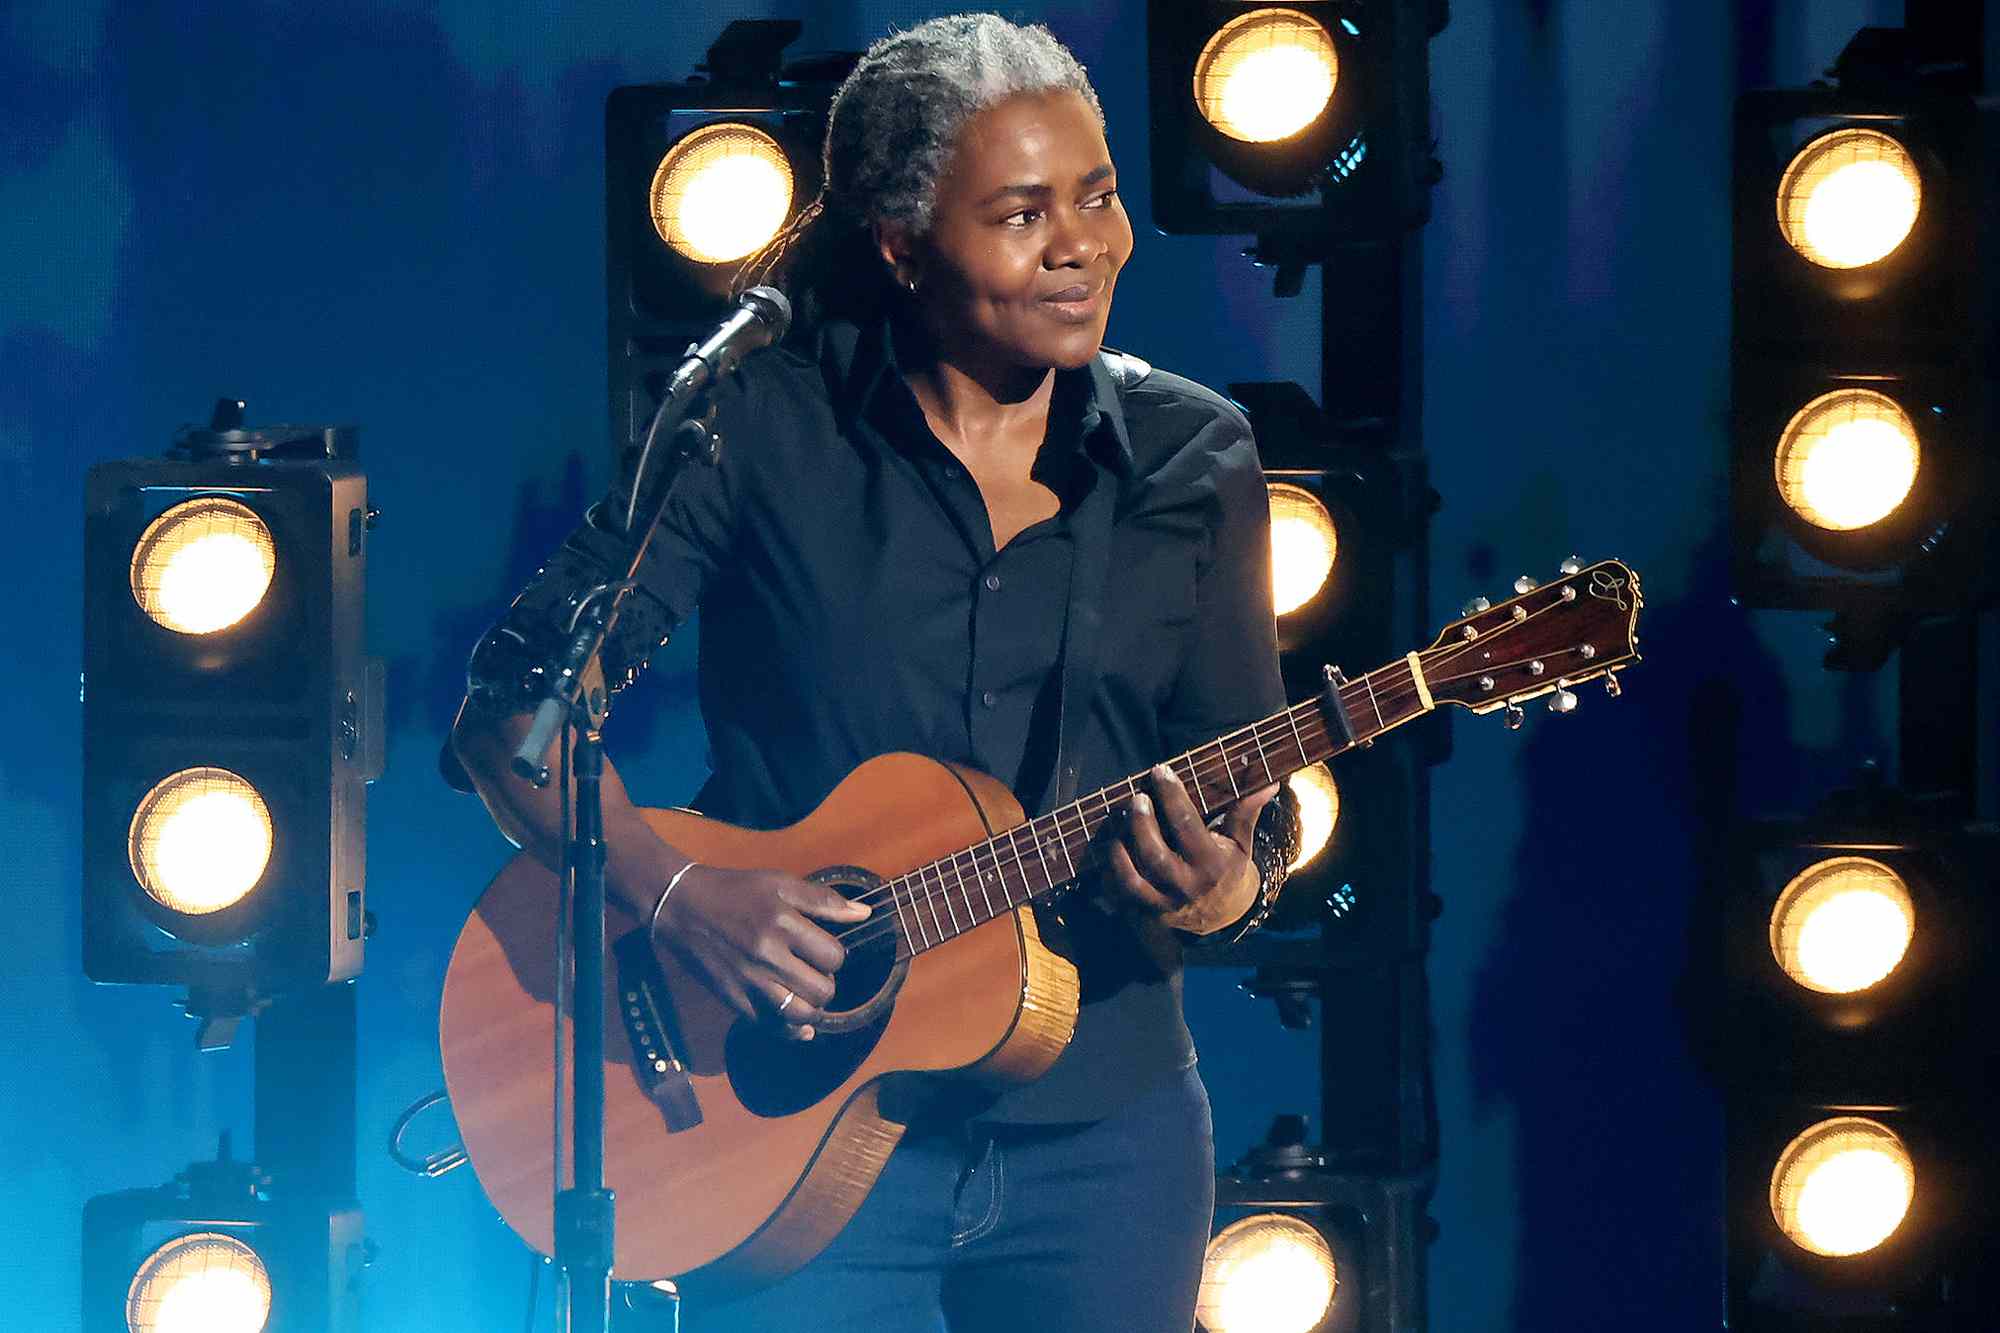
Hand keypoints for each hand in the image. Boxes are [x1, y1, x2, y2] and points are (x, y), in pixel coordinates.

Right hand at [652, 864, 869, 1040]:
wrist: (681, 907)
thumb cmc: (735, 891)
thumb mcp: (780, 883)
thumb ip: (824, 900)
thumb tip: (864, 913)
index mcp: (782, 923)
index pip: (833, 956)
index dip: (835, 956)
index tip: (821, 950)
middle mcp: (767, 955)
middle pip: (821, 989)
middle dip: (827, 984)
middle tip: (814, 972)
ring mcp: (749, 981)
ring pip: (800, 1014)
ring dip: (812, 1009)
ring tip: (806, 995)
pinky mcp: (733, 999)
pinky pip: (770, 1026)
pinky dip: (790, 1030)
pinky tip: (797, 1024)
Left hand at [1100, 765, 1276, 936]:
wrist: (1221, 916)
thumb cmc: (1228, 869)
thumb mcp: (1240, 843)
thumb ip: (1246, 812)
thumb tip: (1269, 782)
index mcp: (1211, 865)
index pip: (1186, 824)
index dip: (1171, 794)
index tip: (1160, 771)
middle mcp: (1186, 886)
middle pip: (1153, 852)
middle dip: (1140, 821)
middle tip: (1136, 797)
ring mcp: (1162, 903)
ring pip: (1131, 876)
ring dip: (1118, 845)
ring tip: (1117, 819)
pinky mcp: (1144, 913)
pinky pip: (1118, 892)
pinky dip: (1108, 870)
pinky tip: (1109, 845)